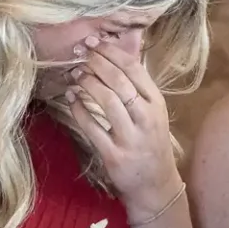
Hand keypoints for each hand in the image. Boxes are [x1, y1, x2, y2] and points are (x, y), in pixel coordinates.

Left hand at [64, 41, 182, 217]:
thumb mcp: (152, 113)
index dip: (111, 52)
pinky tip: (71, 98)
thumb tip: (116, 55)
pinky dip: (79, 109)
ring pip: (107, 101)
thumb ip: (137, 88)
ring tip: (75, 73)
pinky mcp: (114, 155)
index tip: (94, 41)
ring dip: (88, 82)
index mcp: (156, 103)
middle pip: (119, 81)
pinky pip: (92, 127)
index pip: (134, 69)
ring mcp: (131, 138)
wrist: (155, 186)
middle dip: (96, 62)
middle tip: (80, 52)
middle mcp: (146, 118)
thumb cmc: (150, 144)